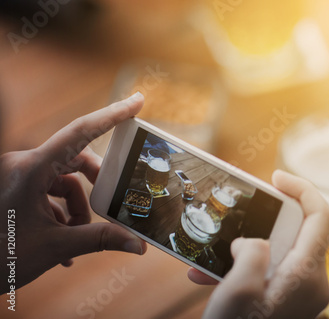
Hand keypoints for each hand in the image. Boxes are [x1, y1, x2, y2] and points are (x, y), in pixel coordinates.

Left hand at [0, 92, 146, 293]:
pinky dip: (61, 214)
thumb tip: (137, 244)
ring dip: (76, 208)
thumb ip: (99, 240)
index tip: (137, 101)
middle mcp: (23, 165)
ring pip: (63, 180)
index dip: (112, 115)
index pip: (80, 131)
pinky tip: (62, 244)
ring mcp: (17, 176)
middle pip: (76, 159)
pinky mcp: (14, 188)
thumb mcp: (53, 246)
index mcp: (31, 169)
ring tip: (77, 235)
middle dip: (96, 184)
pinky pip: (47, 192)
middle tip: (113, 204)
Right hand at [190, 170, 328, 318]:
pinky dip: (244, 266)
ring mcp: (300, 293)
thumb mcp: (238, 290)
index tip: (275, 177)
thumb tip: (252, 242)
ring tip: (214, 250)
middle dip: (266, 217)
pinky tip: (211, 275)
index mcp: (307, 275)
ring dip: (247, 245)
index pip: (320, 216)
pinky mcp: (285, 300)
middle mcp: (311, 282)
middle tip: (241, 210)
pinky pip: (269, 270)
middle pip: (299, 230)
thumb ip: (252, 252)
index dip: (302, 188)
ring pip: (279, 250)